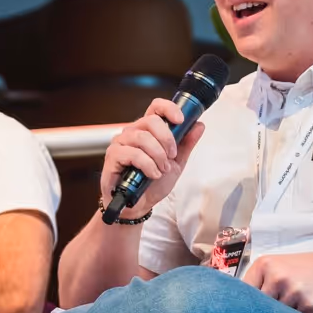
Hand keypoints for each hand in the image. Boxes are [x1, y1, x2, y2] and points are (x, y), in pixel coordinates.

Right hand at [99, 99, 205, 216]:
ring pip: (142, 138)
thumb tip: (199, 126)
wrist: (138, 205)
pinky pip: (132, 154)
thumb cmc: (153, 183)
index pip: (156, 107)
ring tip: (161, 169)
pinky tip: (152, 174)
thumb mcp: (176, 164)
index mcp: (148, 130)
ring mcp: (121, 143)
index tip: (181, 120)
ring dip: (158, 156)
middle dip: (167, 139)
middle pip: (151, 121)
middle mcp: (133, 132)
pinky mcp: (113, 156)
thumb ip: (186, 144)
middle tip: (171, 156)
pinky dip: (147, 165)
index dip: (169, 108)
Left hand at [242, 253, 312, 312]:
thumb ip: (256, 282)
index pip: (244, 293)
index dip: (243, 307)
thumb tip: (234, 307)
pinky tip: (304, 310)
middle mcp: (278, 277)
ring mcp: (294, 291)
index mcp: (265, 265)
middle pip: (259, 309)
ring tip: (292, 308)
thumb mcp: (276, 266)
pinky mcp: (309, 305)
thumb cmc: (301, 270)